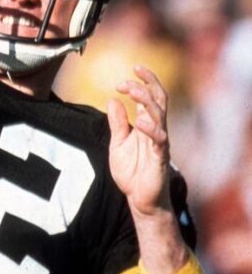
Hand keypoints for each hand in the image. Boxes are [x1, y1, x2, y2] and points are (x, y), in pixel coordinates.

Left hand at [107, 65, 170, 215]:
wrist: (139, 199)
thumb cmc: (131, 172)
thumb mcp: (117, 143)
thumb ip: (117, 123)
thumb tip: (113, 100)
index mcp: (146, 124)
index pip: (149, 96)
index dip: (140, 83)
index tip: (122, 79)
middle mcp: (155, 129)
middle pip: (160, 99)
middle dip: (148, 83)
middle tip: (131, 75)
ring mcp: (160, 142)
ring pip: (161, 115)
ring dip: (147, 101)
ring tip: (133, 91)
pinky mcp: (160, 158)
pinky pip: (159, 140)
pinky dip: (150, 129)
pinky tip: (139, 122)